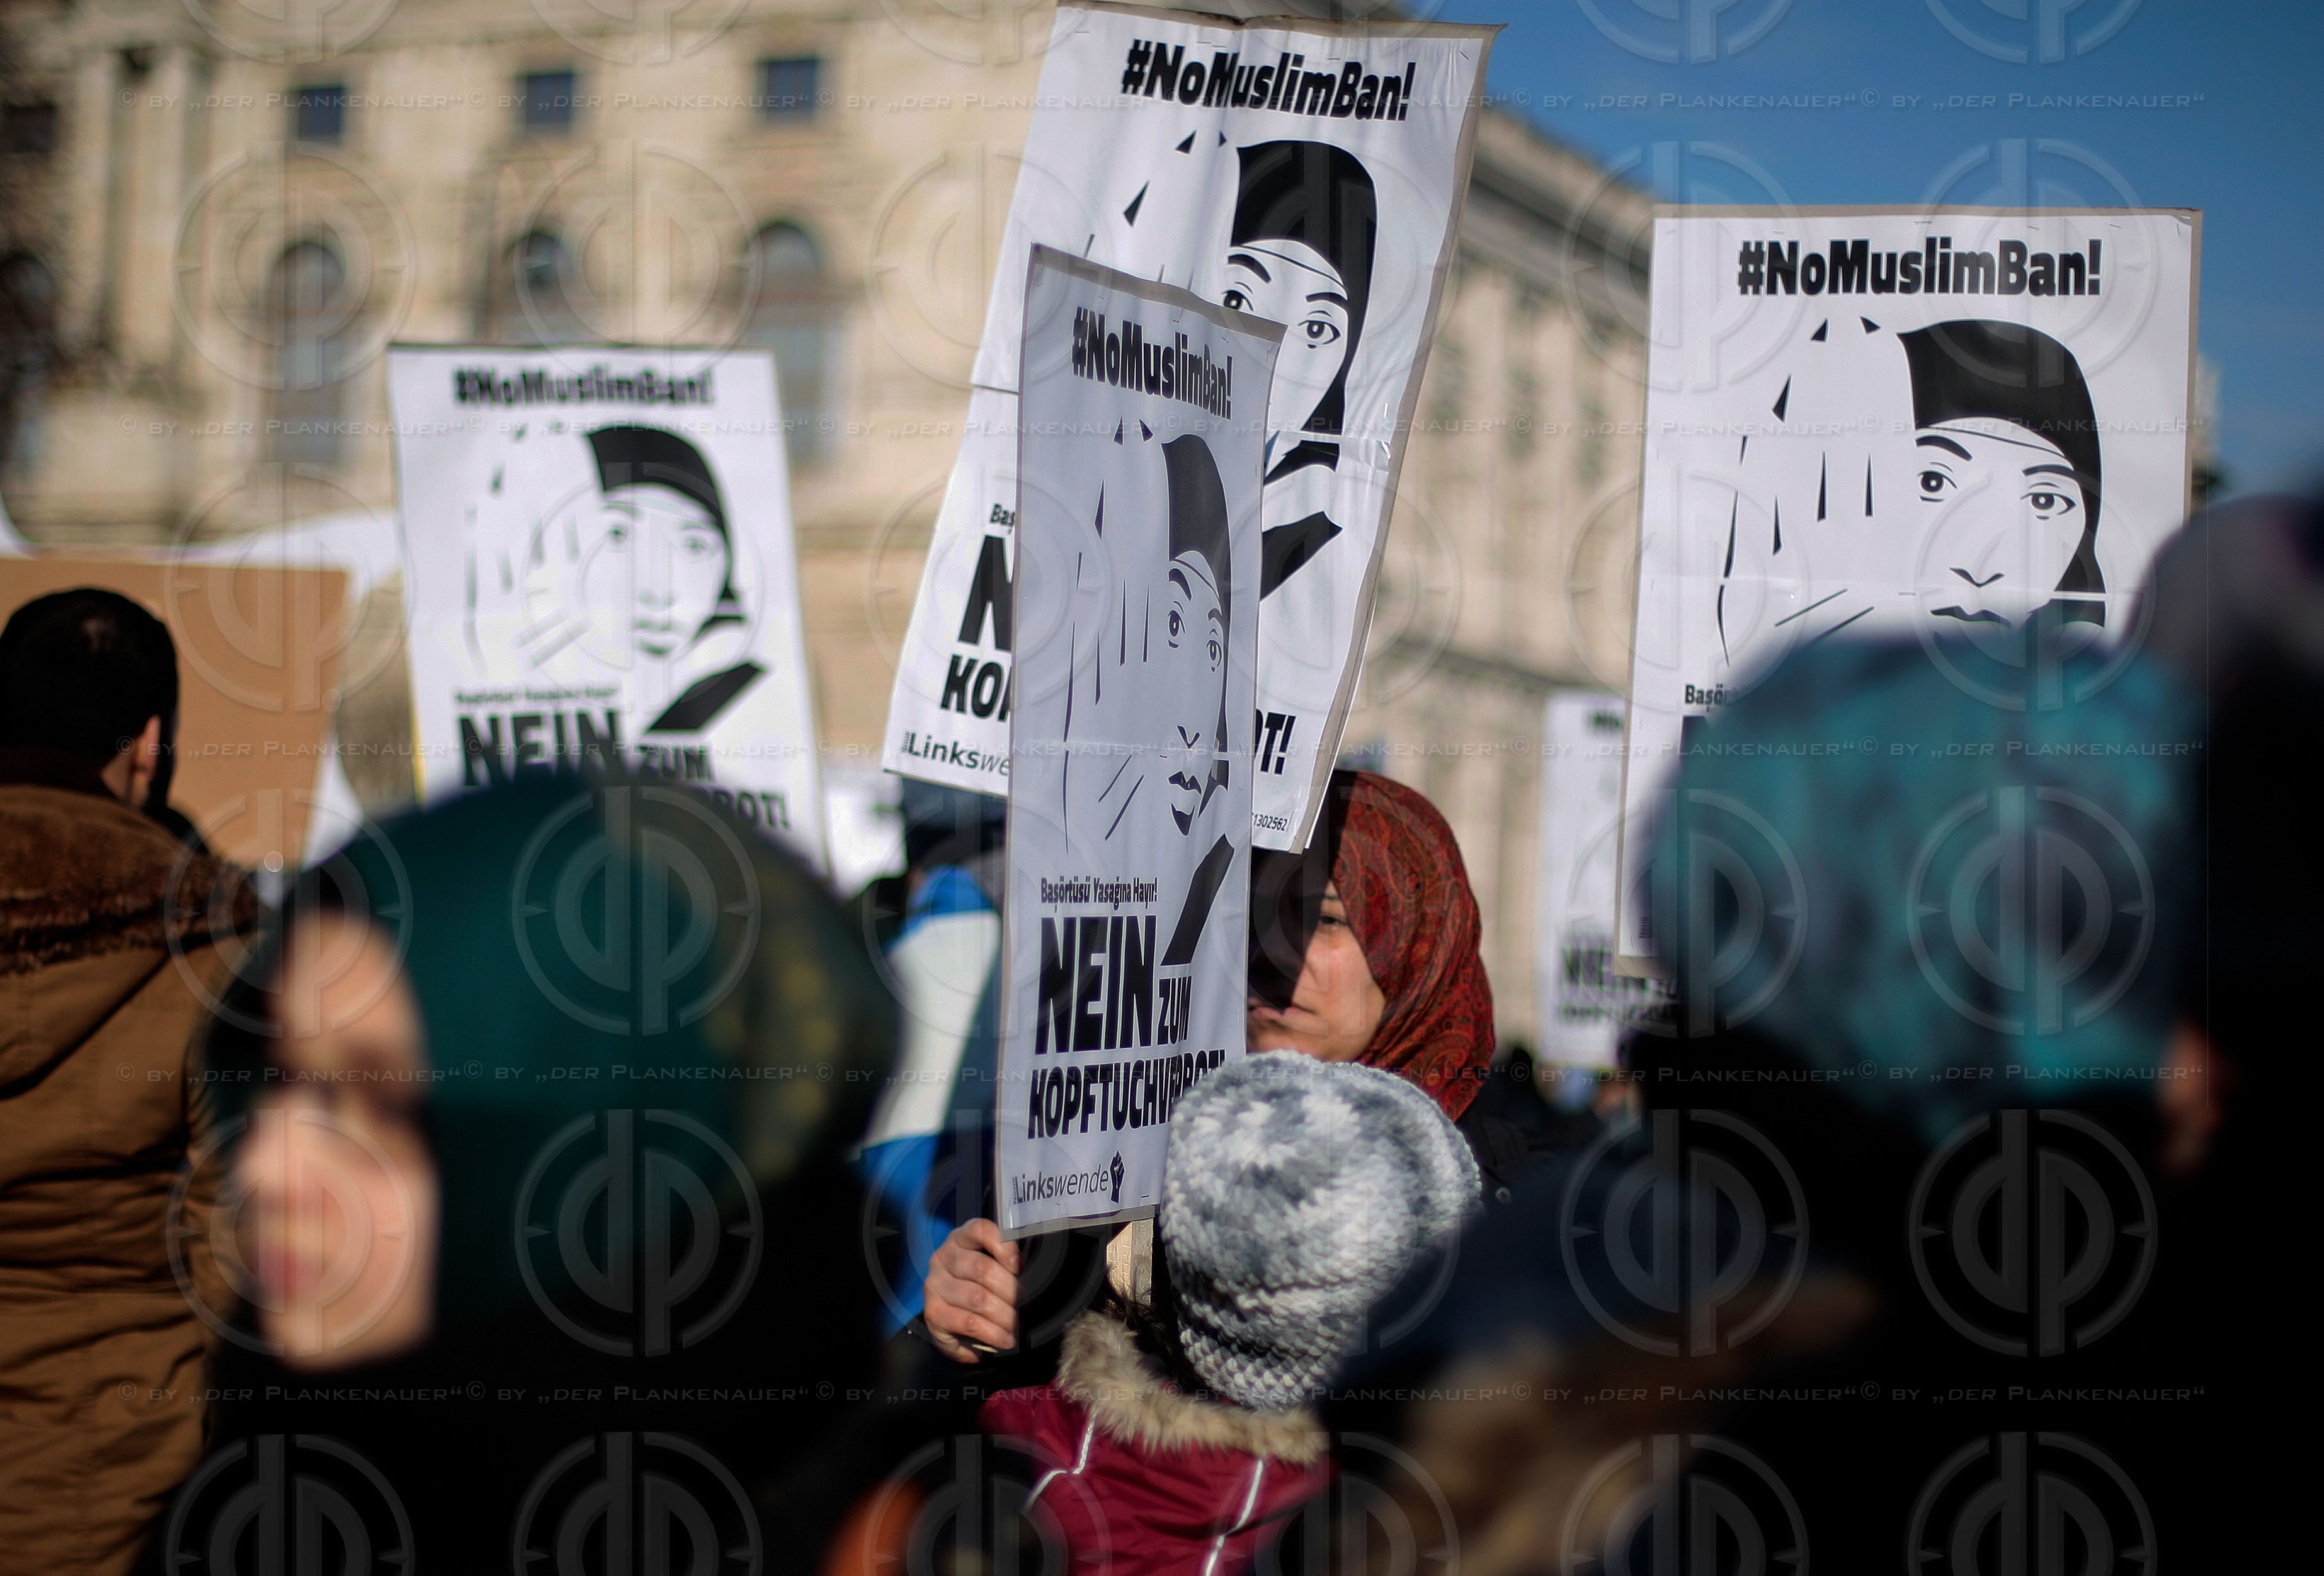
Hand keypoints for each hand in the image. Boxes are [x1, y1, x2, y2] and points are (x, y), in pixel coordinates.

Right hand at [924, 1218, 1020, 1364]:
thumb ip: (1006, 1265)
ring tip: (1017, 1328)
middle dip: (1010, 1291)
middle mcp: (943, 1257)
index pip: (979, 1230)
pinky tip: (1004, 1339)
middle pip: (982, 1269)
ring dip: (1004, 1316)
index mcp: (960, 1239)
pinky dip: (991, 1333)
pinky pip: (967, 1322)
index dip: (1003, 1246)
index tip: (1019, 1266)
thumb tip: (1029, 1272)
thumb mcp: (990, 1267)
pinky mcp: (932, 1312)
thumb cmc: (977, 1286)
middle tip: (1024, 1307)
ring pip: (977, 1298)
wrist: (950, 1316)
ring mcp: (934, 1285)